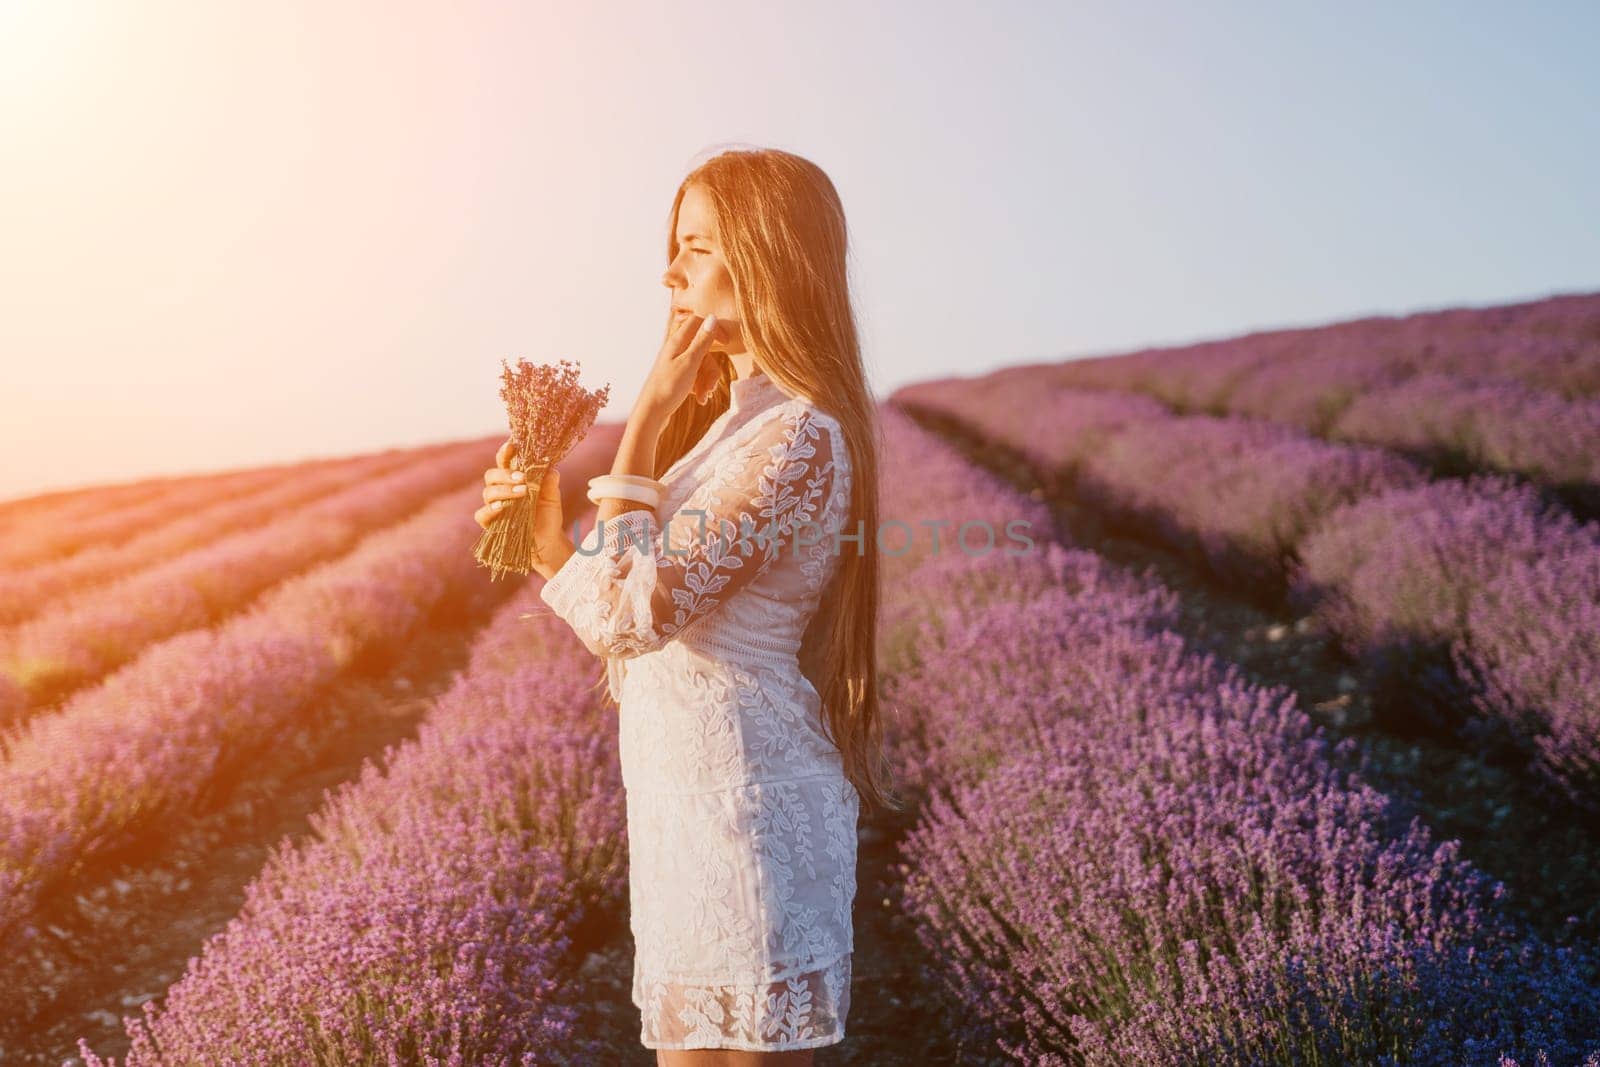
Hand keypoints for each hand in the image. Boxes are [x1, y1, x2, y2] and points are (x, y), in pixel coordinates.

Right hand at [476, 439, 572, 574]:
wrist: (548, 542)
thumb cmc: (548, 516)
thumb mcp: (553, 499)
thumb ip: (550, 483)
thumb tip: (550, 468)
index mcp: (513, 480)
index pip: (504, 462)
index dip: (505, 452)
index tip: (512, 445)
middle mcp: (501, 490)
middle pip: (491, 475)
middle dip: (505, 474)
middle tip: (521, 477)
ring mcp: (494, 507)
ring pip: (487, 492)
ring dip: (504, 490)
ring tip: (522, 492)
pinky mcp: (490, 524)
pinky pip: (482, 514)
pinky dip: (490, 510)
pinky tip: (501, 507)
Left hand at [638, 313, 722, 415]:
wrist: (651, 413)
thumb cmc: (668, 387)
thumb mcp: (690, 363)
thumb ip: (702, 341)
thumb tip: (713, 317)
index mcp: (677, 341)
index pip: (698, 322)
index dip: (714, 329)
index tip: (725, 343)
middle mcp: (676, 349)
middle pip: (704, 349)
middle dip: (712, 367)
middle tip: (712, 385)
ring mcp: (677, 363)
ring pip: (702, 364)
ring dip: (707, 380)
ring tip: (704, 396)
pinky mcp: (678, 376)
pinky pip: (696, 375)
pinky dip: (701, 386)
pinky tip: (700, 399)